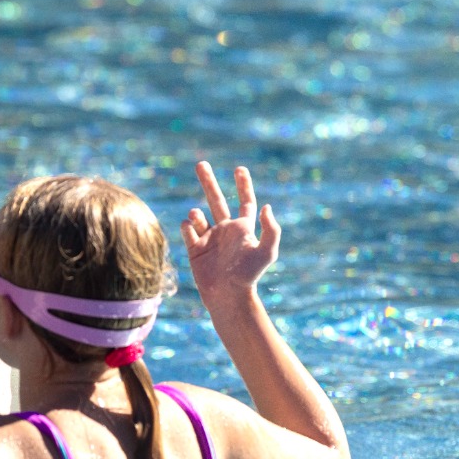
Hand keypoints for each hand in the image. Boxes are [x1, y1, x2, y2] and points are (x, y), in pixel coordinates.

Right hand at [181, 162, 280, 304]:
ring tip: (196, 215)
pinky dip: (187, 225)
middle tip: (200, 164)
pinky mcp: (195, 250)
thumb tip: (266, 206)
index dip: (243, 185)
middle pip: (217, 200)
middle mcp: (225, 230)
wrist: (227, 294)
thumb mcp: (267, 252)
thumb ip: (270, 229)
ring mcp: (209, 239)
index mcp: (243, 228)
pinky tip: (190, 226)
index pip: (245, 201)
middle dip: (209, 182)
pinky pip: (188, 231)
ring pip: (199, 216)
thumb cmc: (249, 275)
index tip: (240, 169)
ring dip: (196, 212)